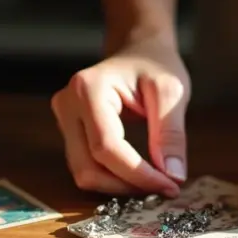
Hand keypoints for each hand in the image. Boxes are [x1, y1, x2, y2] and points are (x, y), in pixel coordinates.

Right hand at [51, 33, 188, 196]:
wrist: (138, 49)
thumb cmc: (155, 63)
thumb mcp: (172, 92)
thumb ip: (171, 134)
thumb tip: (173, 177)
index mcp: (88, 88)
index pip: (107, 146)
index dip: (137, 174)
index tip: (170, 186)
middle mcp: (67, 104)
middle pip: (88, 166)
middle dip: (126, 185)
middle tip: (164, 188)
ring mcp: (64, 118)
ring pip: (83, 172)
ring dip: (118, 185)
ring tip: (153, 182)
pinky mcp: (69, 130)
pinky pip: (85, 165)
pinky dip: (111, 177)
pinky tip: (137, 174)